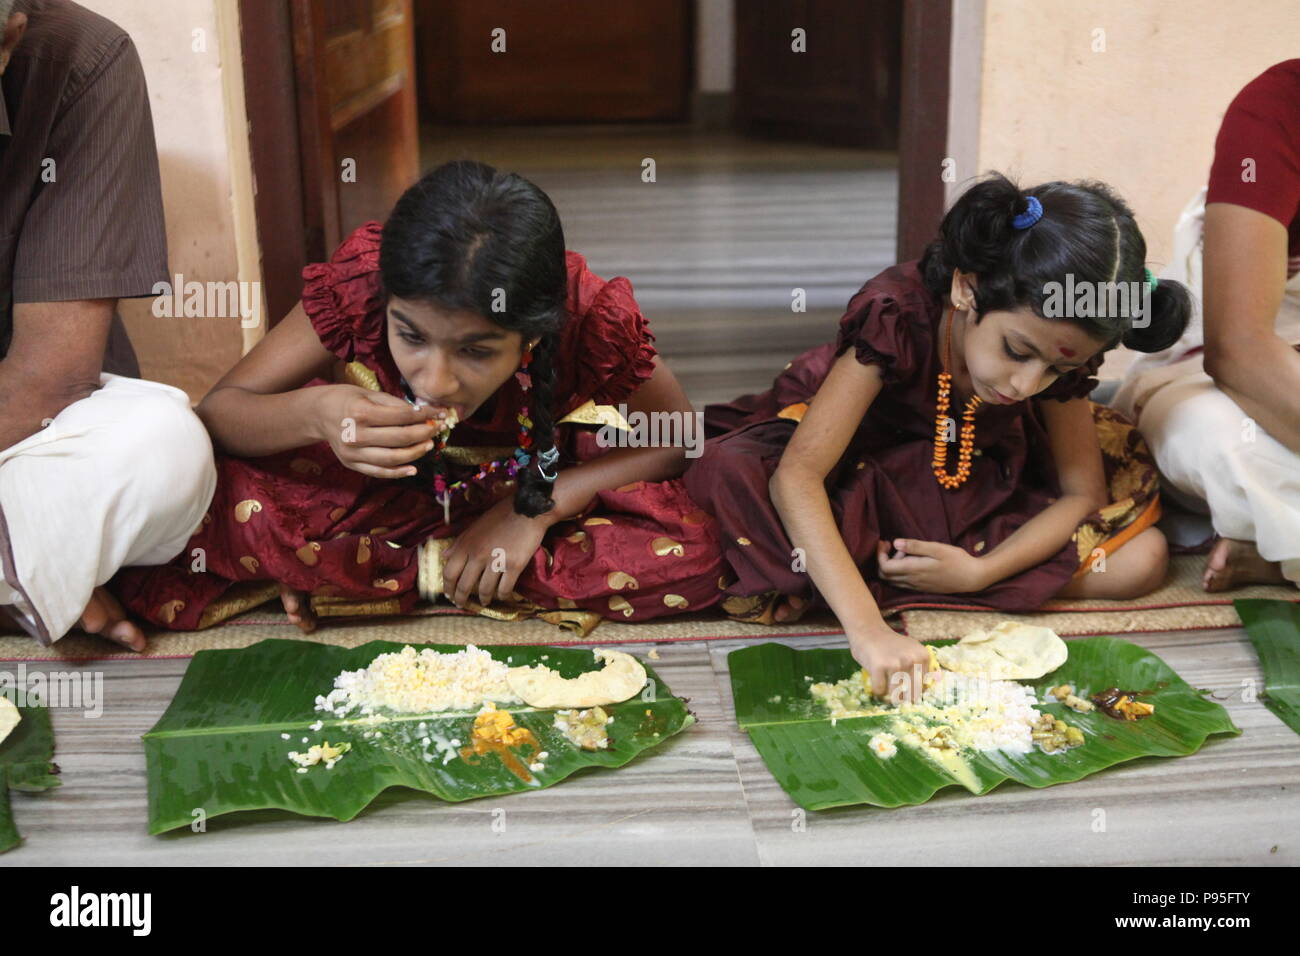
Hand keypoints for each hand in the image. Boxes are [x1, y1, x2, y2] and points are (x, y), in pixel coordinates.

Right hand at [317, 385, 449, 478]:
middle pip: (400, 438)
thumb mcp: (369, 394)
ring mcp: (353, 453)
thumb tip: (423, 414)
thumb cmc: (348, 400)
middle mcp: (356, 434)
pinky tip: (413, 468)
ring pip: (392, 458)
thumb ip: (396, 404)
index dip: (424, 415)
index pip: (401, 416)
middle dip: (424, 434)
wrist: (319, 414)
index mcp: (361, 412)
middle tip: (437, 429)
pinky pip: (379, 472)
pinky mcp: (351, 464)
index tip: (439, 414)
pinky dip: (398, 472)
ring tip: (429, 445)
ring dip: (416, 453)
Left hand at [442, 496, 554, 606]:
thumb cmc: (500, 514)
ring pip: (484, 590)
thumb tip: (445, 555)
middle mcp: (478, 555)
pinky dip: (503, 596)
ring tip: (484, 602)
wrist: (527, 509)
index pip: (450, 572)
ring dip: (483, 599)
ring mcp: (496, 561)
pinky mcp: (514, 565)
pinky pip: (505, 588)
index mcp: (466, 544)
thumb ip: (459, 541)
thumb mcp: (475, 525)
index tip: (449, 595)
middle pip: (464, 585)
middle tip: (462, 604)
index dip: (448, 587)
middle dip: (461, 598)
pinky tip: (503, 597)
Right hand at [847, 624, 931, 701]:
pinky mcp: (879, 666)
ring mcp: (896, 663)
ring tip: (884, 681)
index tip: (904, 684)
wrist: (868, 630)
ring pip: (895, 694)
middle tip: (894, 691)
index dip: (912, 689)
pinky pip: (879, 690)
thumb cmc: (890, 645)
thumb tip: (920, 695)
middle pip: (912, 693)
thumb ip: (919, 668)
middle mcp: (912, 660)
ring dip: (888, 693)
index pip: (923, 687)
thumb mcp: (911, 651)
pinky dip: (876, 688)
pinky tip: (875, 678)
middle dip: (902, 697)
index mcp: (923, 656)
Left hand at [876, 538, 988, 593]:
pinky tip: (911, 562)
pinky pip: (902, 583)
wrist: (972, 578)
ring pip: (892, 580)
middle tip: (892, 546)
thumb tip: (896, 543)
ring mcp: (917, 587)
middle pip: (884, 576)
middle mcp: (912, 581)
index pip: (884, 567)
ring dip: (892, 566)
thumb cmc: (956, 560)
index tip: (886, 542)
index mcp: (913, 570)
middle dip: (883, 560)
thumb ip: (915, 546)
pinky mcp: (922, 588)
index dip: (879, 555)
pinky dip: (900, 572)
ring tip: (904, 552)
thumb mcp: (937, 548)